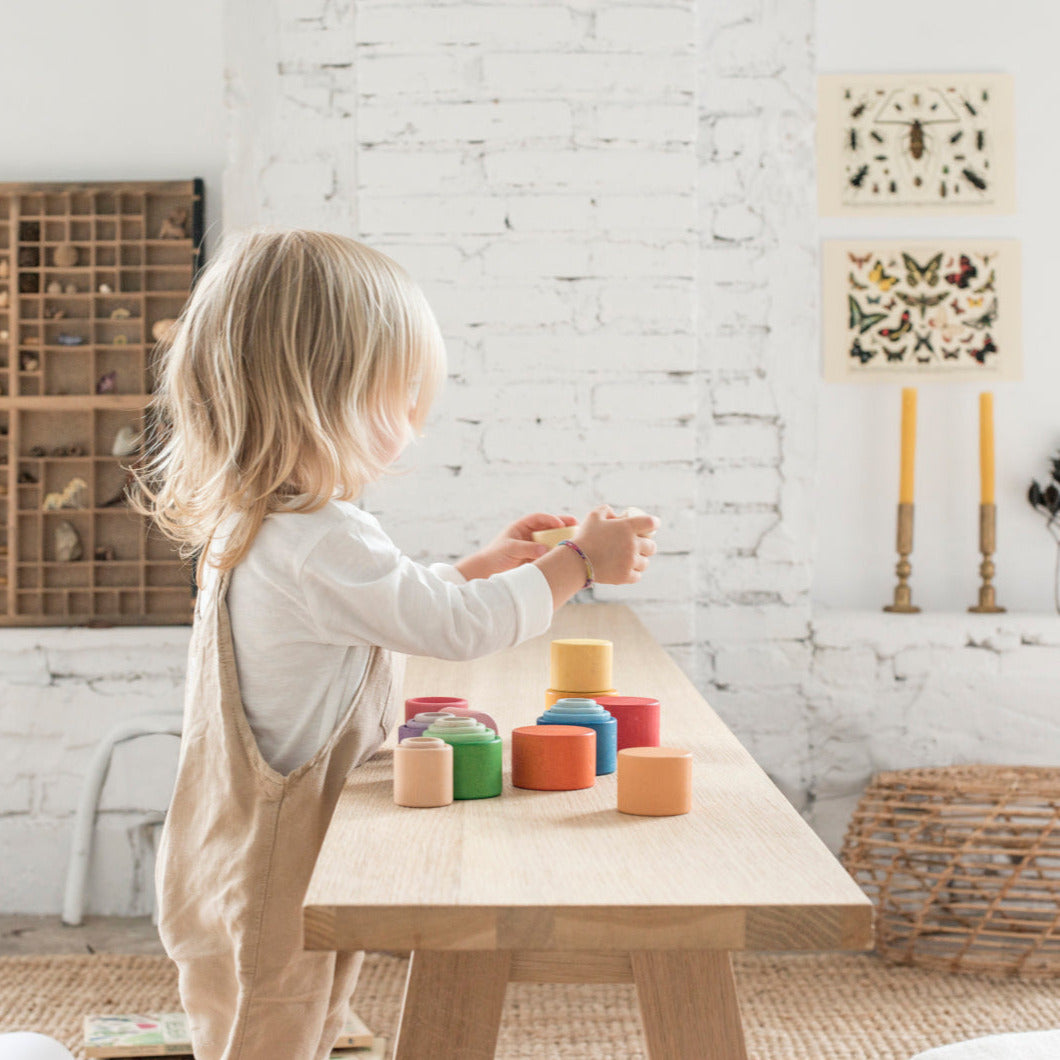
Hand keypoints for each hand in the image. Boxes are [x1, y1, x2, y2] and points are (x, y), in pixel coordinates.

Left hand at [456, 512, 577, 580]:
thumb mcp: (510, 548)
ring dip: (562, 539)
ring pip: (551, 540)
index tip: (560, 524)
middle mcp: (530, 534)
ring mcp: (534, 546)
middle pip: (549, 527)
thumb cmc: (495, 555)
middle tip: (576, 525)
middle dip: (563, 525)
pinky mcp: (536, 558)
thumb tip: (546, 549)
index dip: (551, 519)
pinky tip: (567, 556)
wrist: (487, 571)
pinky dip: (557, 554)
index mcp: (522, 527)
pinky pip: (549, 554)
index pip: (539, 518)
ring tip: (576, 540)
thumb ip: (527, 548)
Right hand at [572, 505, 658, 584]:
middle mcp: (633, 544)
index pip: (651, 523)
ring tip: (631, 560)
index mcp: (628, 527)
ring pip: (645, 563)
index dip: (654, 523)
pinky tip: (626, 570)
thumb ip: (607, 510)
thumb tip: (616, 514)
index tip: (652, 526)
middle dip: (647, 546)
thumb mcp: (594, 516)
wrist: (576, 560)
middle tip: (639, 547)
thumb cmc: (585, 537)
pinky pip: (637, 576)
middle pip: (652, 546)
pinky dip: (633, 574)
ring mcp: (630, 561)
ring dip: (640, 561)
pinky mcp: (626, 576)